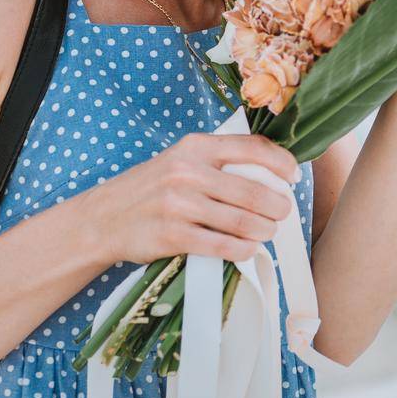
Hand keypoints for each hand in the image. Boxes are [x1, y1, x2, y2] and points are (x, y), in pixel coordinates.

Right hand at [82, 131, 300, 265]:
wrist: (103, 218)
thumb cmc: (150, 189)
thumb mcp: (179, 160)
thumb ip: (217, 161)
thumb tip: (270, 173)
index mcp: (195, 147)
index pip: (252, 148)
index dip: (282, 163)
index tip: (293, 177)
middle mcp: (188, 172)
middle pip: (253, 190)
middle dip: (277, 206)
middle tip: (283, 214)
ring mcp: (179, 204)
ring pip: (242, 221)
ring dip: (264, 231)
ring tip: (268, 233)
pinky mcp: (172, 236)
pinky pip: (222, 246)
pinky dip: (243, 250)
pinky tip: (248, 250)